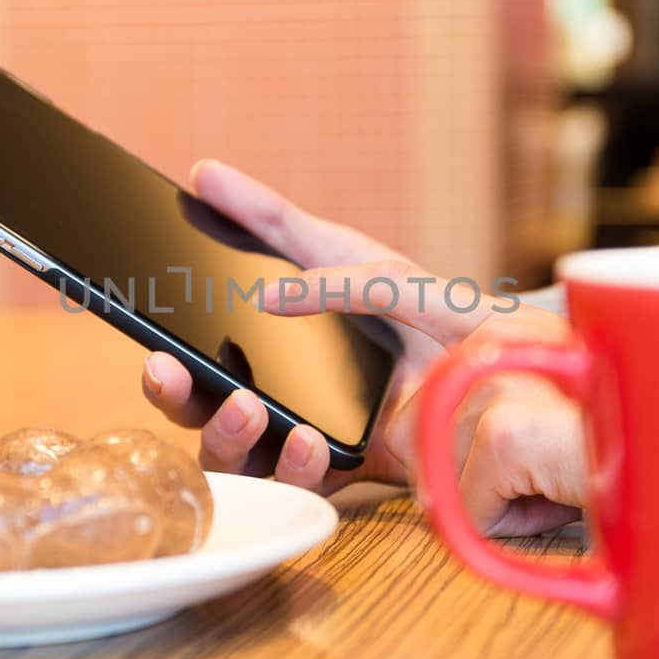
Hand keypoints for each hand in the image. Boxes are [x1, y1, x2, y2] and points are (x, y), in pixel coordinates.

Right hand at [140, 160, 585, 536]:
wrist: (502, 361)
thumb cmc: (422, 303)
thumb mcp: (350, 252)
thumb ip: (278, 218)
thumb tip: (206, 175)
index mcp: (265, 345)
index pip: (196, 358)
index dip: (165, 367)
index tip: (156, 352)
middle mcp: (276, 395)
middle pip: (199, 412)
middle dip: (178, 400)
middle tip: (176, 376)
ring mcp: (307, 436)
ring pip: (236, 457)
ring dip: (229, 435)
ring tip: (250, 407)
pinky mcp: (348, 472)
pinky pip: (300, 484)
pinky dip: (296, 466)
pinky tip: (312, 442)